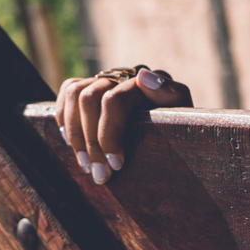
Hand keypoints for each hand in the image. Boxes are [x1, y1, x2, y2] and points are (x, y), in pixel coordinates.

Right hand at [55, 67, 191, 184]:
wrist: (176, 136)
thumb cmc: (180, 131)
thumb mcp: (184, 118)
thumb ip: (171, 94)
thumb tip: (144, 77)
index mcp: (150, 80)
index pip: (114, 100)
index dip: (108, 133)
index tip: (117, 165)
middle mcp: (126, 75)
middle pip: (90, 99)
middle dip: (91, 141)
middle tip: (100, 175)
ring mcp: (108, 79)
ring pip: (75, 94)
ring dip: (75, 132)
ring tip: (85, 164)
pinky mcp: (92, 87)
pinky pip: (68, 91)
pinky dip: (65, 117)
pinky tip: (71, 143)